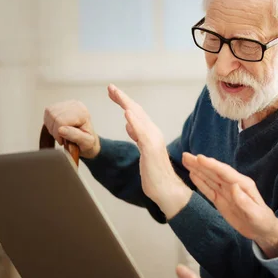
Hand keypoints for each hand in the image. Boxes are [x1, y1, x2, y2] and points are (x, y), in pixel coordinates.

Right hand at [43, 100, 99, 157]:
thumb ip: (76, 136)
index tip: (63, 141)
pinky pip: (48, 112)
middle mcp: (75, 105)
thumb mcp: (87, 143)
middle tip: (61, 138)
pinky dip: (49, 122)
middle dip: (54, 131)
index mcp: (83, 113)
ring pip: (49, 113)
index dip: (58, 134)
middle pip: (53, 116)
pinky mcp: (61, 105)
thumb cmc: (88, 142)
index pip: (61, 121)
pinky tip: (57, 128)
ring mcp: (68, 103)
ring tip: (60, 133)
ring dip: (51, 127)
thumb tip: (61, 129)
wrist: (87, 139)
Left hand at [107, 84, 191, 218]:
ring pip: (139, 117)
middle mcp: (153, 133)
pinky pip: (142, 133)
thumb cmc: (155, 175)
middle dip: (123, 98)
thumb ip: (138, 138)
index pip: (136, 114)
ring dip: (127, 104)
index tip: (112, 92)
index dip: (124, 102)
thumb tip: (129, 124)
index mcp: (150, 134)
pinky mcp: (151, 150)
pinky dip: (134, 122)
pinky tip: (126, 113)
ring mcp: (153, 140)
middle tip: (110, 87)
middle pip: (136, 111)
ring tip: (116, 93)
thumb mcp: (143, 153)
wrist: (167, 191)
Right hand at [182, 153, 277, 257]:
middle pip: (214, 172)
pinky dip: (200, 181)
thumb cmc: (262, 221)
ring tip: (185, 160)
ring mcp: (226, 192)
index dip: (212, 165)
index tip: (199, 158)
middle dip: (200, 163)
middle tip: (186, 155)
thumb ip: (244, 202)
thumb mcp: (256, 214)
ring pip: (209, 178)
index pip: (225, 172)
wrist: (262, 230)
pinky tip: (192, 174)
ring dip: (197, 169)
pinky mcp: (221, 200)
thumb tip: (234, 187)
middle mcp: (233, 185)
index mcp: (243, 184)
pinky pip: (208, 189)